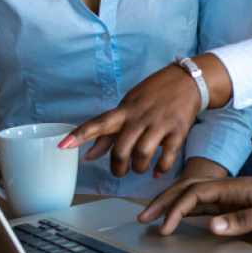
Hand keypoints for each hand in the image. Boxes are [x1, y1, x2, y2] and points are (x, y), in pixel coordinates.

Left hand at [60, 55, 233, 178]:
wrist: (188, 81)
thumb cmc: (153, 95)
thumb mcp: (129, 106)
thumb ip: (110, 133)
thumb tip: (87, 157)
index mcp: (125, 111)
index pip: (99, 123)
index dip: (80, 135)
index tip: (62, 146)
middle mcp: (140, 118)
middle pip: (122, 149)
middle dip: (118, 167)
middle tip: (120, 171)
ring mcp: (160, 124)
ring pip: (143, 155)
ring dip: (138, 168)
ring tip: (139, 168)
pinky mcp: (179, 131)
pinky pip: (168, 156)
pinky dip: (161, 168)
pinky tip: (157, 170)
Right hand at [138, 162, 251, 236]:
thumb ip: (245, 220)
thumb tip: (212, 226)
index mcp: (240, 186)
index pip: (199, 193)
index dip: (177, 208)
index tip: (165, 228)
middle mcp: (234, 188)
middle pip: (192, 190)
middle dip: (165, 201)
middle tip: (142, 217)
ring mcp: (236, 196)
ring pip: (197, 197)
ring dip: (173, 205)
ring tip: (152, 217)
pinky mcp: (239, 206)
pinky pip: (208, 206)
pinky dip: (188, 211)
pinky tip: (179, 218)